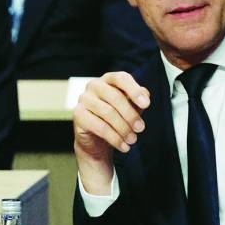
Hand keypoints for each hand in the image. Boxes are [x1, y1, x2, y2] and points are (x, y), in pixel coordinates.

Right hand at [72, 72, 149, 194]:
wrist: (97, 141)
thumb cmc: (116, 120)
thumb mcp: (131, 109)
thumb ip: (138, 100)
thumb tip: (145, 94)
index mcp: (108, 79)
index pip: (121, 78)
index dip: (134, 90)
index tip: (146, 104)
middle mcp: (94, 85)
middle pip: (116, 97)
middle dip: (131, 114)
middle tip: (141, 128)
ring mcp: (84, 99)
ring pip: (108, 113)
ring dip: (124, 129)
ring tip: (133, 140)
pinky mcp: (78, 115)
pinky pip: (100, 127)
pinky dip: (115, 139)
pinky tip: (124, 146)